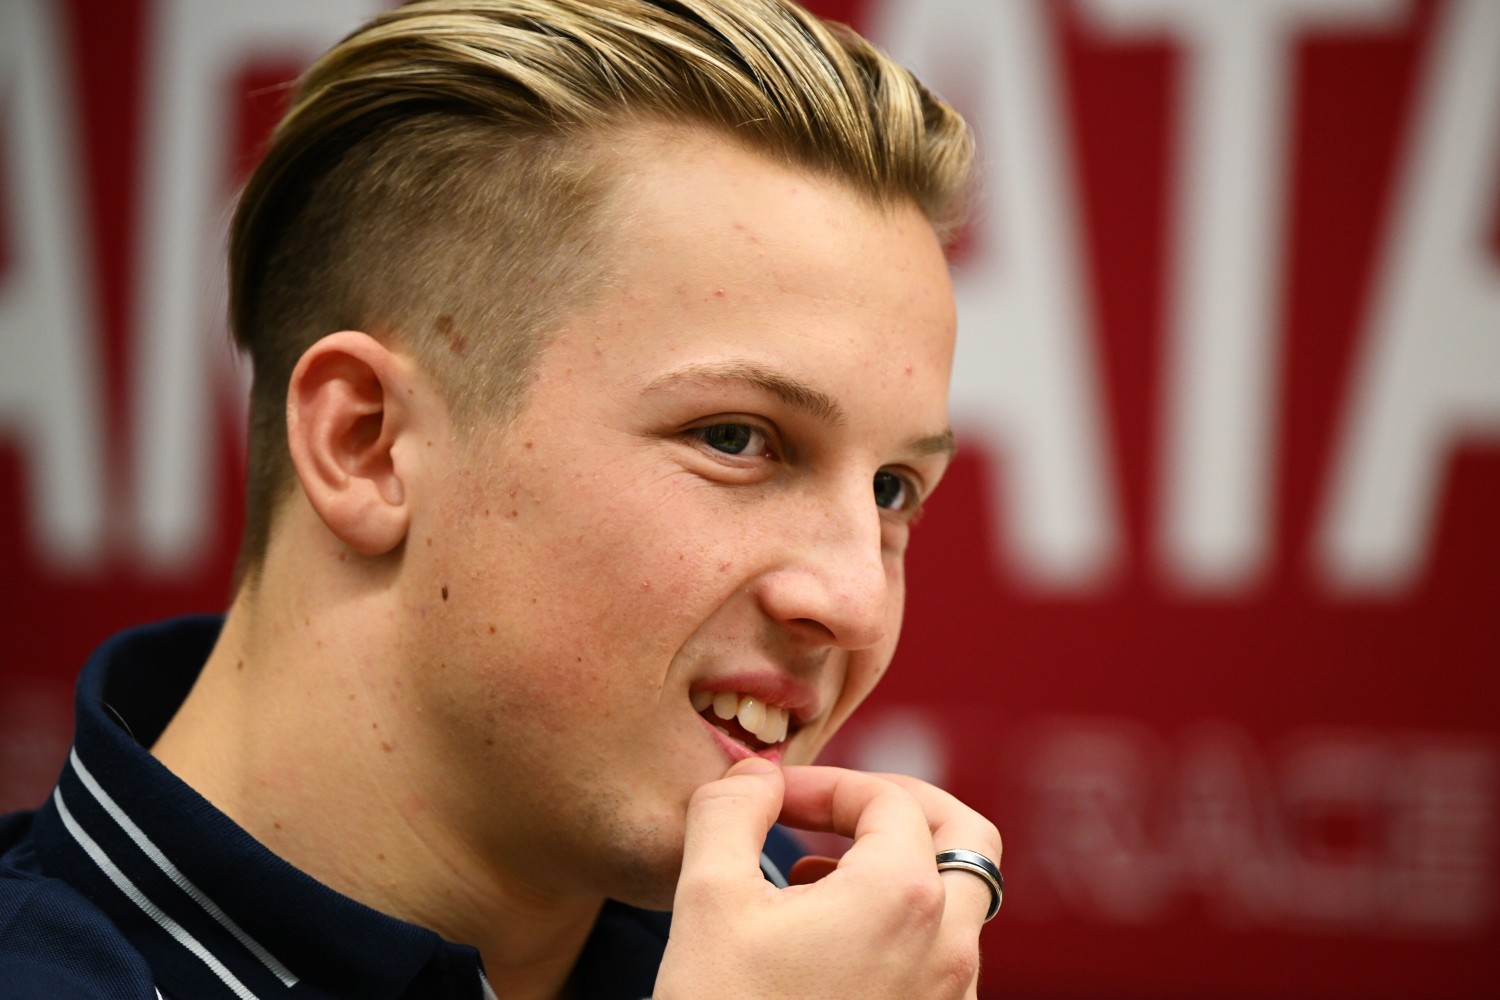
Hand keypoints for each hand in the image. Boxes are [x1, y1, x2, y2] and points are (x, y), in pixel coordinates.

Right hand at [655, 759, 1000, 999]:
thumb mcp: (707, 898)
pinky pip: (942, 957)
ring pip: (959, 901)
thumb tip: (755, 770)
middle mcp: (946, 947)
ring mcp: (947, 999)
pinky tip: (828, 945)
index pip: (887, 797)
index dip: (824, 782)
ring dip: (898, 867)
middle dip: (900, 806)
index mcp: (900, 897)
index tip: (767, 801)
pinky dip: (900, 924)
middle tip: (839, 808)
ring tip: (813, 881)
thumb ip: (730, 809)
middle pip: (966, 836)